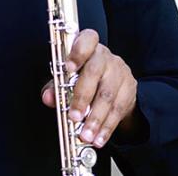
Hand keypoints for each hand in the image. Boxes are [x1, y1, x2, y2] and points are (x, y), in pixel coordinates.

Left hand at [40, 29, 138, 147]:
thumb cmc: (84, 75)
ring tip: (85, 134)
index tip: (68, 67)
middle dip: (82, 97)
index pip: (86, 40)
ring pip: (107, 95)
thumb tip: (48, 97)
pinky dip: (106, 127)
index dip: (77, 52)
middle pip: (94, 72)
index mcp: (88, 46)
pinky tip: (98, 137)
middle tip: (74, 116)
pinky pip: (118, 110)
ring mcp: (119, 72)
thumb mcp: (68, 76)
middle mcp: (105, 56)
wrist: (113, 82)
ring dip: (95, 119)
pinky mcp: (129, 89)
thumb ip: (56, 85)